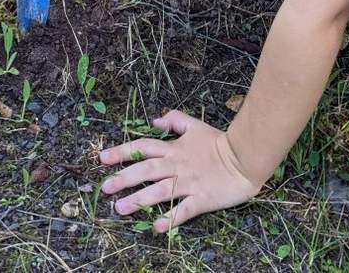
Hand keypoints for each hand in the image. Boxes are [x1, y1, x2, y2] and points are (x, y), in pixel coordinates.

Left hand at [98, 110, 261, 232]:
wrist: (245, 157)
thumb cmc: (219, 142)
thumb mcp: (195, 125)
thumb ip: (174, 120)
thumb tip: (155, 120)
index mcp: (174, 148)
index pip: (144, 147)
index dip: (123, 151)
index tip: (103, 158)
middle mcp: (177, 165)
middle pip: (147, 170)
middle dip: (124, 178)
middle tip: (105, 188)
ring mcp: (189, 183)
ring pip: (160, 191)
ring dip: (139, 200)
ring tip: (120, 209)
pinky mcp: (201, 199)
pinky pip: (183, 211)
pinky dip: (170, 219)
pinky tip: (156, 227)